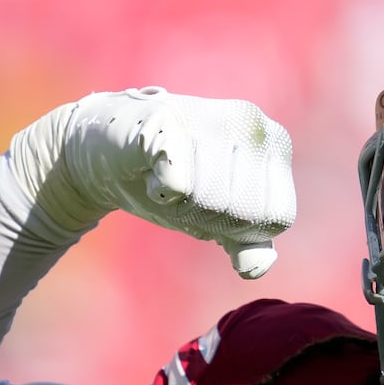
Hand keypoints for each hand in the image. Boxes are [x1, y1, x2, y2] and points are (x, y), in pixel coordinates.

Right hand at [10, 87, 295, 278]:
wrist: (107, 153)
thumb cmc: (174, 184)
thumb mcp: (219, 218)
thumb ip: (249, 243)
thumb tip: (255, 269)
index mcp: (275, 143)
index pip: (276, 219)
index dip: (242, 229)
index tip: (214, 204)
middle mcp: (250, 121)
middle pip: (242, 214)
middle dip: (207, 218)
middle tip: (184, 192)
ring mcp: (209, 114)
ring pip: (210, 201)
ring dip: (181, 205)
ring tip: (168, 181)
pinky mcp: (165, 118)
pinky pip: (178, 182)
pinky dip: (161, 192)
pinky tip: (152, 175)